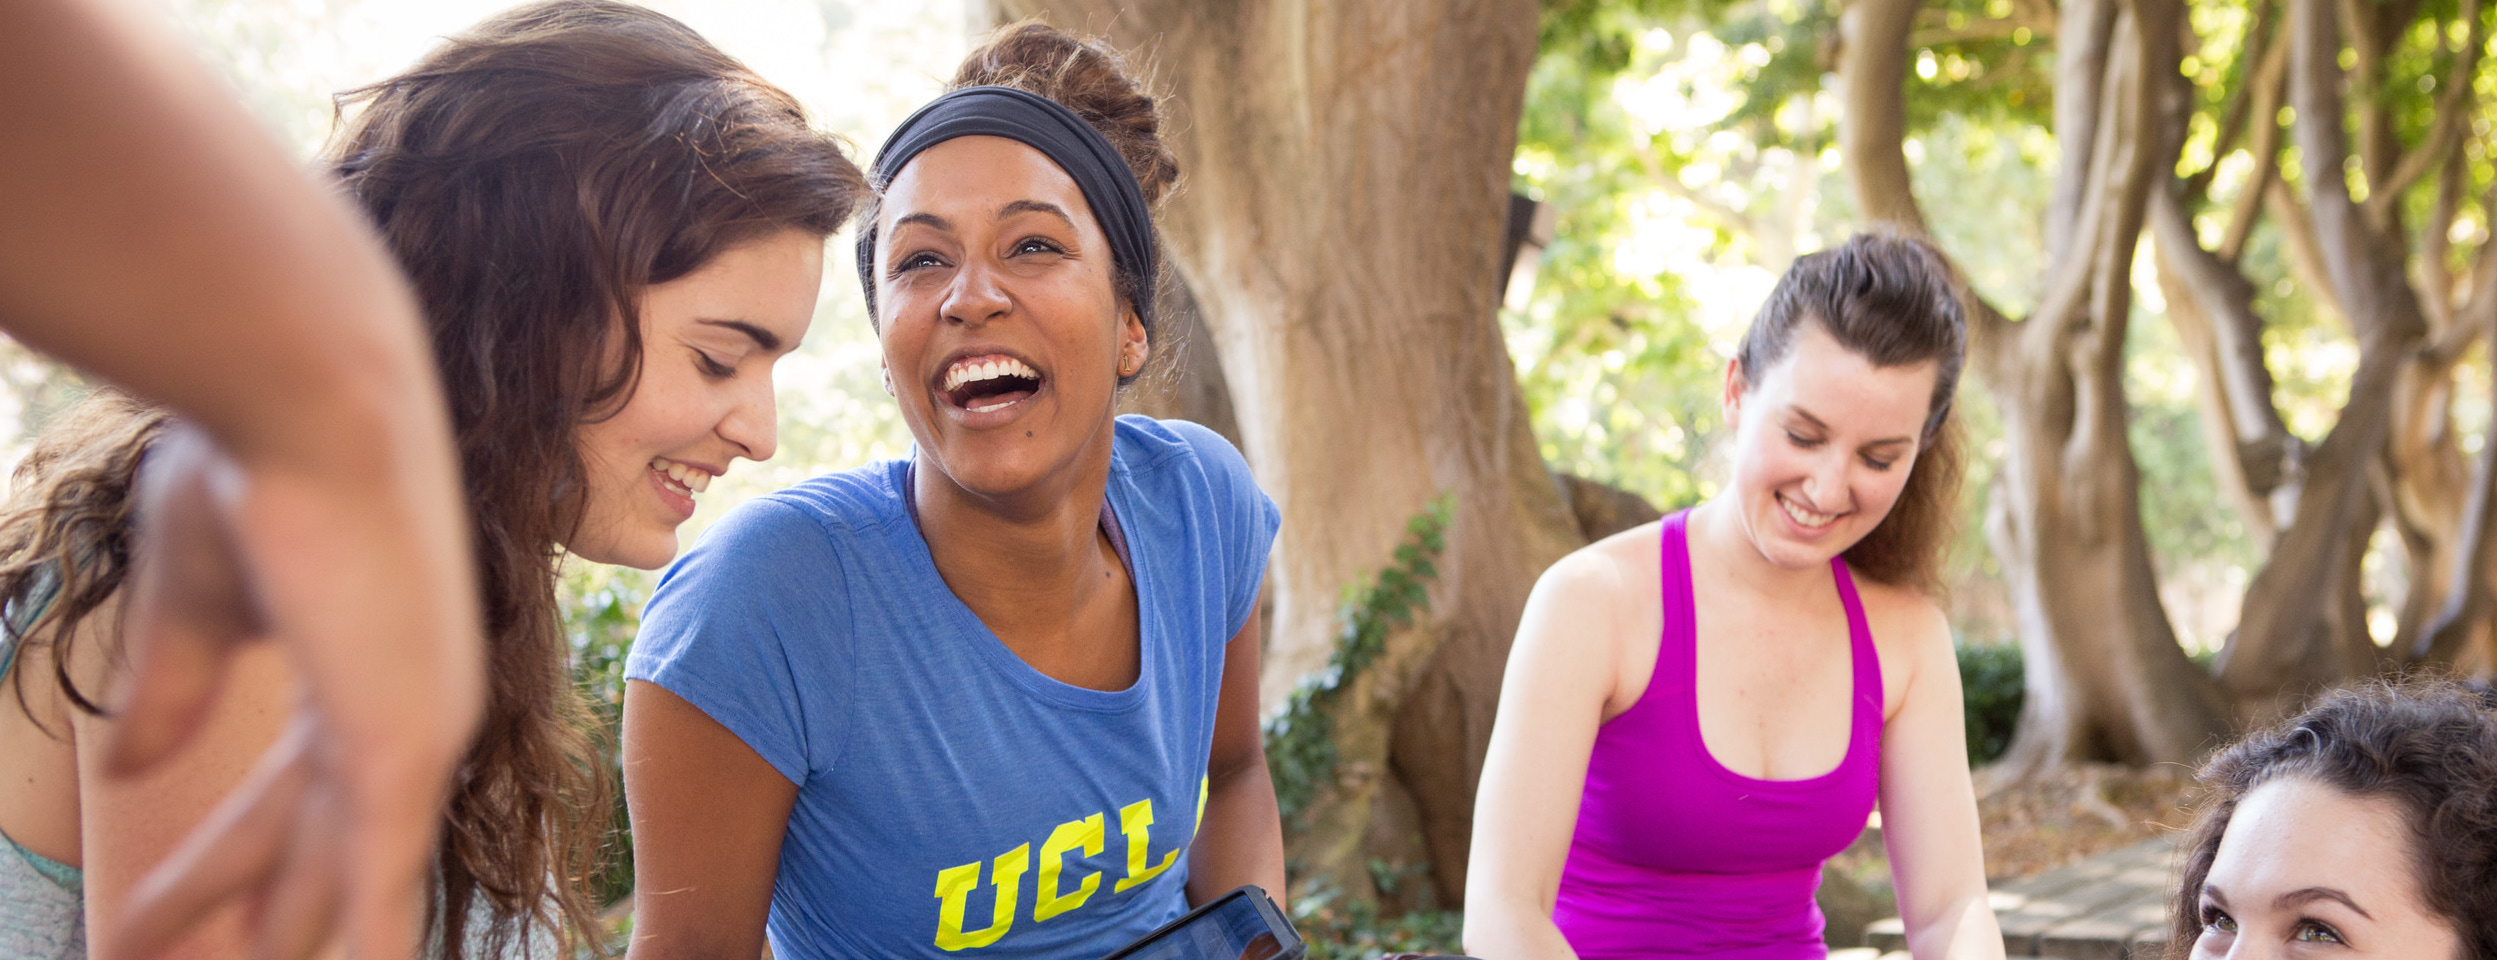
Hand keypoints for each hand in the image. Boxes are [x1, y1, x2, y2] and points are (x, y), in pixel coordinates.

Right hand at [99, 425, 478, 959]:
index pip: (285, 803)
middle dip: (240, 925)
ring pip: (339, 883)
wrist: (312, 394)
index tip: (139, 923)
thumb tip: (134, 768)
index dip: (213, 870)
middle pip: (311, 858)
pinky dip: (359, 941)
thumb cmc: (258, 462)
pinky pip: (374, 882)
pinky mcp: (403, 744)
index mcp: (368, 675)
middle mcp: (411, 712)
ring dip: (272, 941)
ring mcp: (416, 733)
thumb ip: (178, 685)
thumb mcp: (200, 593)